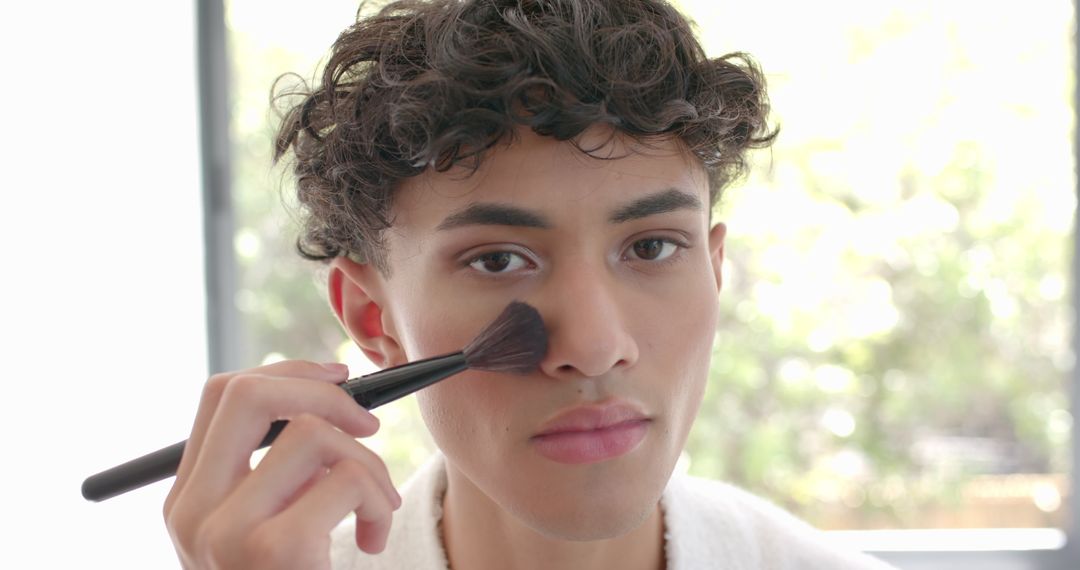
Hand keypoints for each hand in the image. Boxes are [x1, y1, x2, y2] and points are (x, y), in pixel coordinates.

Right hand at [163, 360, 400, 568]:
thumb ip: (277, 474)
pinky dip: (379, 499)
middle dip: (325, 392)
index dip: (287, 374)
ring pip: (314, 432)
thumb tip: (331, 397)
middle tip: (370, 424)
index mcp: (187, 501)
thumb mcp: (266, 531)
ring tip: (374, 508)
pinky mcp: (272, 550)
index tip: (339, 381)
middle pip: (250, 394)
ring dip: (369, 463)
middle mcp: (192, 513)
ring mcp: (225, 533)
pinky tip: (370, 539)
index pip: (221, 395)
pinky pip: (347, 477)